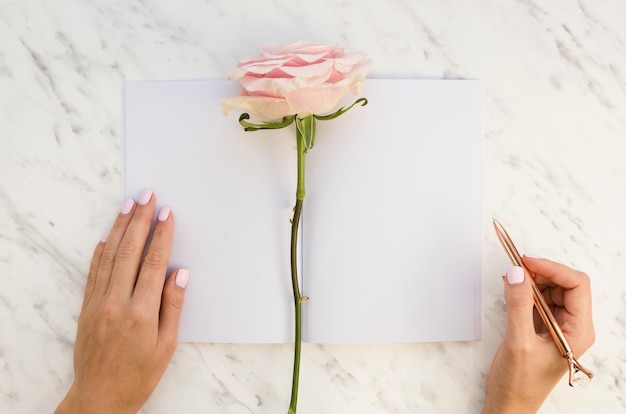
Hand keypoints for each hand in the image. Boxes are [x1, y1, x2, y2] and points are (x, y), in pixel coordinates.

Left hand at [55, 190, 188, 413]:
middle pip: (129, 251)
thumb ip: (173, 306)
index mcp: (141, 312)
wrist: (99, 398)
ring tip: (127, 205)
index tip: (166, 213)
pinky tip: (107, 235)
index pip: (152, 262)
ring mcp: (98, 303)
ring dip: (119, 227)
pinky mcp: (87, 307)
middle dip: (139, 220)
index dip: (161, 235)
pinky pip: (93, 272)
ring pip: (109, 256)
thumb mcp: (166, 346)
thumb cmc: (137, 375)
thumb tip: (179, 274)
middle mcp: (116, 302)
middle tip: (146, 196)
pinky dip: (100, 251)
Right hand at [484, 256, 594, 413]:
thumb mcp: (518, 342)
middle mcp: (571, 327)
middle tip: (516, 267)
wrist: (508, 405)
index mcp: (578, 332)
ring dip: (532, 280)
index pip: (576, 286)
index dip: (553, 269)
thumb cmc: (520, 384)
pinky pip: (538, 300)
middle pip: (565, 284)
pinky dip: (525, 291)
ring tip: (512, 278)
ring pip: (551, 290)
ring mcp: (556, 327)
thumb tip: (517, 273)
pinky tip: (511, 290)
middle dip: (541, 272)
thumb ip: (518, 304)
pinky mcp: (541, 327)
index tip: (527, 261)